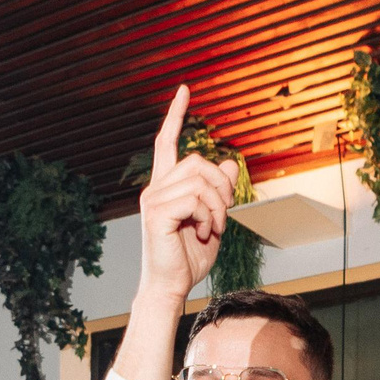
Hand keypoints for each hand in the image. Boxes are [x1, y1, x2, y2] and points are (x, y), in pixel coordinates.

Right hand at [135, 86, 239, 304]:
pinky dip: (209, 216)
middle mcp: (155, 188)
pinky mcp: (157, 214)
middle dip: (221, 186)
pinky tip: (204, 233)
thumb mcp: (212, 220)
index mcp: (165, 187)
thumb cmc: (188, 259)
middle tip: (224, 215)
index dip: (175, 116)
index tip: (184, 91)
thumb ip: (218, 192)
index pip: (166, 143)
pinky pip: (195, 199)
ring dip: (218, 206)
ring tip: (213, 228)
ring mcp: (153, 200)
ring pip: (200, 180)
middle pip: (197, 162)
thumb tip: (225, 161)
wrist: (170, 288)